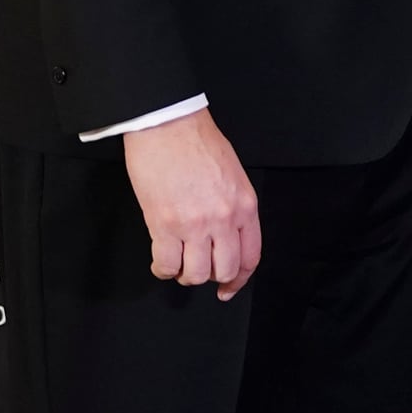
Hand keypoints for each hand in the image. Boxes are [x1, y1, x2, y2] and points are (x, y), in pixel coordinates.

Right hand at [123, 106, 260, 299]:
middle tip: (198, 268)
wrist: (168, 124)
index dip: (239, 279)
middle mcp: (225, 219)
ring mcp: (195, 224)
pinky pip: (166, 265)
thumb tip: (225, 235)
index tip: (228, 288)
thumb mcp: (233, 175)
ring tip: (177, 261)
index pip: (251, 256)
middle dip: (211, 276)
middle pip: (224, 270)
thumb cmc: (198, 142)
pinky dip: (162, 269)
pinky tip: (160, 260)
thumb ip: (234, 207)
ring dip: (185, 274)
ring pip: (195, 274)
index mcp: (245, 206)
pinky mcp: (165, 225)